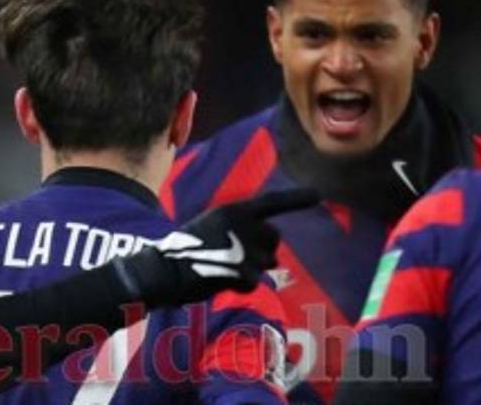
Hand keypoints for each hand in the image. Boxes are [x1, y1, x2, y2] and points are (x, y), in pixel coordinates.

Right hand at [114, 187, 318, 307]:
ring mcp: (242, 247)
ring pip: (266, 263)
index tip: (318, 194)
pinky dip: (240, 286)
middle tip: (240, 257)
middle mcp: (241, 224)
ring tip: (224, 269)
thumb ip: (241, 231)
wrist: (163, 270)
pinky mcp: (239, 270)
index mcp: (233, 210)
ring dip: (251, 269)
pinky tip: (220, 282)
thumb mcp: (212, 226)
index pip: (271, 202)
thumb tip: (273, 256)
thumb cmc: (186, 250)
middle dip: (265, 249)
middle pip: (274, 238)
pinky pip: (252, 283)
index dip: (295, 198)